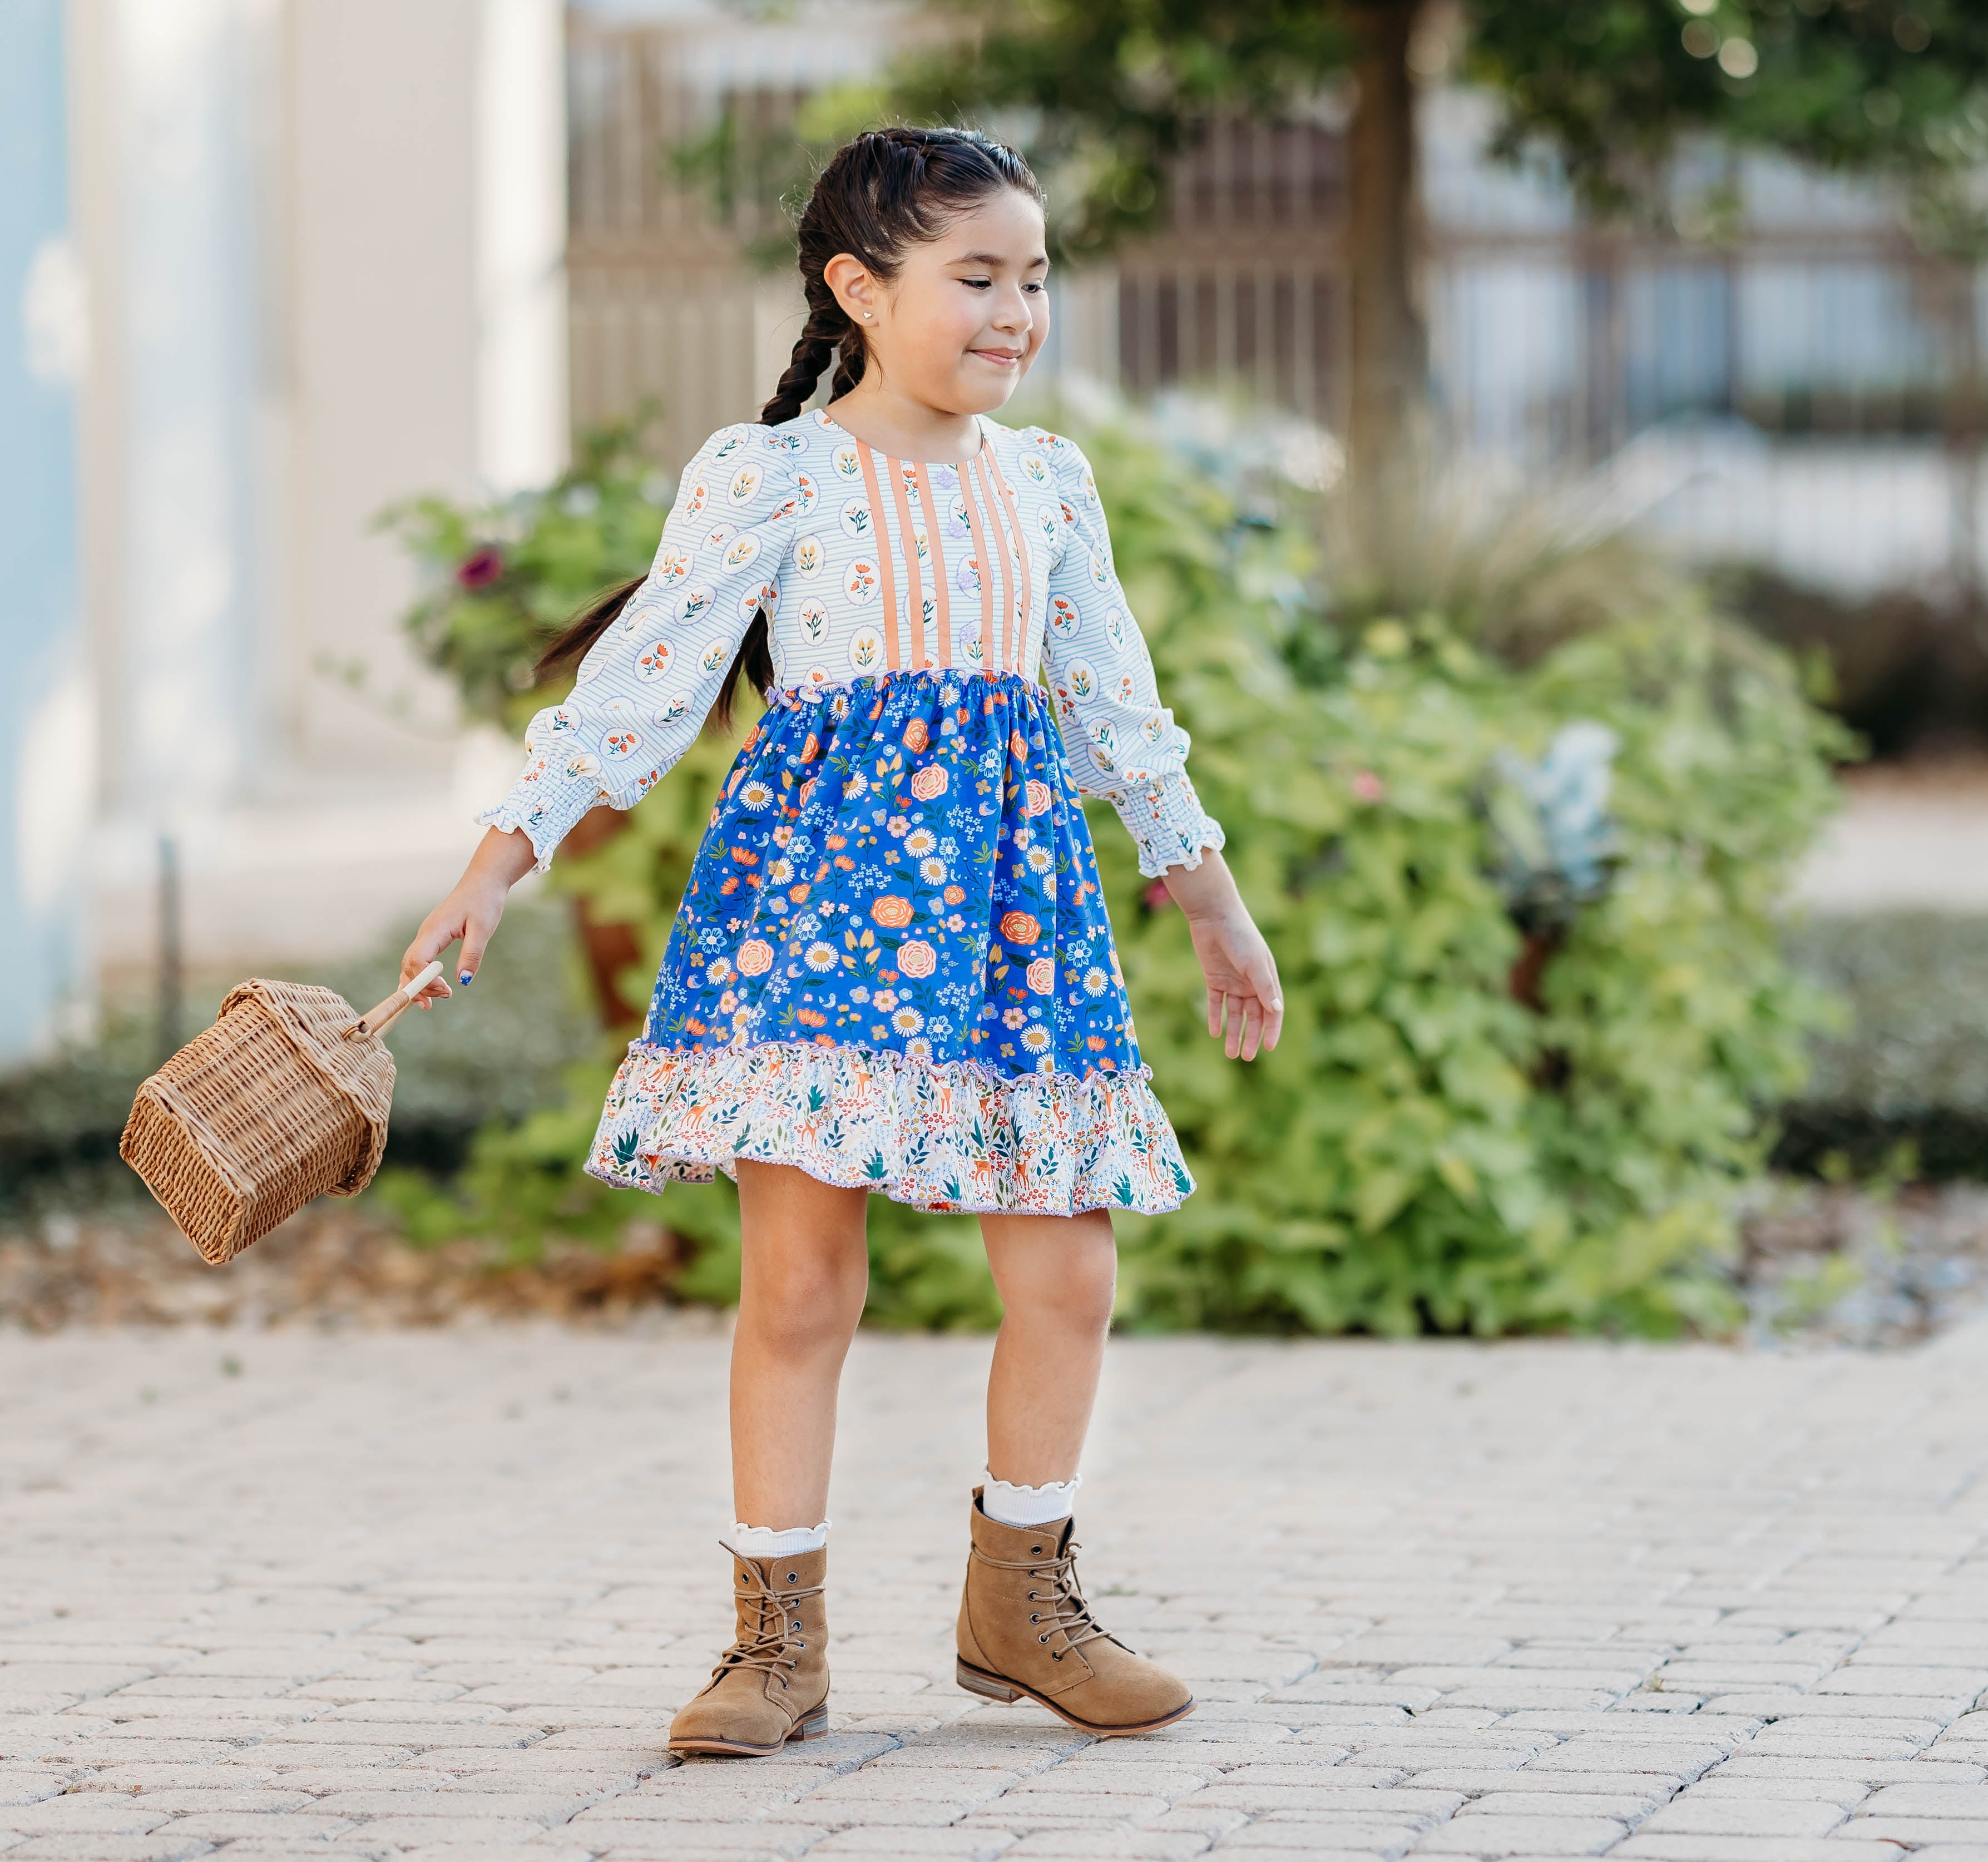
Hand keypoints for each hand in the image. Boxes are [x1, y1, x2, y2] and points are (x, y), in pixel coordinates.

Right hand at [399, 827, 537, 1006]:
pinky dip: (422, 976)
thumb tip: (462, 981)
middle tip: (445, 997)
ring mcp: (427, 935)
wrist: (484, 881)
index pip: (416, 961)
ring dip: (420, 984)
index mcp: (434, 930)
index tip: (447, 990)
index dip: (426, 981)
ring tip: (439, 998)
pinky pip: (419, 960)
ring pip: (411, 965)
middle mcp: (425, 934)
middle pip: (409, 966)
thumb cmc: (484, 901)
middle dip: (421, 987)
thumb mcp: (483, 929)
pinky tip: (431, 988)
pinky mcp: (433, 937)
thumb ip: (472, 955)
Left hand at [1156, 849, 1282, 1061]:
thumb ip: (1264, 988)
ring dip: (1233, 1032)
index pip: (1272, 1011)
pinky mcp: (1214, 978)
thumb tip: (1277, 1011)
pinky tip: (1215, 1032)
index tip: (1268, 1048)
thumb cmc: (1241, 936)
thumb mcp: (1254, 964)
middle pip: (1253, 1017)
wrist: (1214, 916)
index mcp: (1266, 979)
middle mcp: (1251, 983)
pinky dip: (1215, 1017)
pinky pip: (1216, 1003)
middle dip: (1251, 1037)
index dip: (1272, 1030)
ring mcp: (1232, 982)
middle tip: (1246, 1057)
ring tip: (1230, 1053)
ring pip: (1235, 1013)